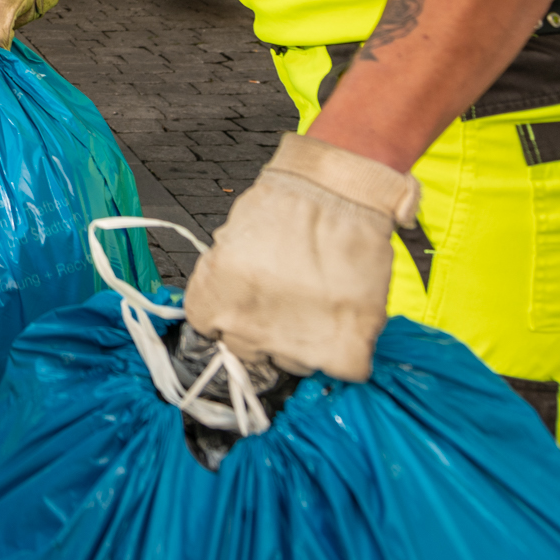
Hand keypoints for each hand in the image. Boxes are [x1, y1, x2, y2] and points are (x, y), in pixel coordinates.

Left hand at [182, 131, 420, 381]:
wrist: (335, 190)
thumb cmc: (286, 202)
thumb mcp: (231, 238)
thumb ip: (224, 277)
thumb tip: (230, 298)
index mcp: (214, 301)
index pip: (209, 330)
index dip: (230, 315)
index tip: (247, 305)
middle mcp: (246, 330)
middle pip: (248, 351)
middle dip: (265, 330)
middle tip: (289, 303)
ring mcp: (294, 344)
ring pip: (295, 362)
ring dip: (307, 342)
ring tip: (323, 303)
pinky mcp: (341, 350)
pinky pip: (345, 369)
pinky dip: (349, 352)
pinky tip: (351, 323)